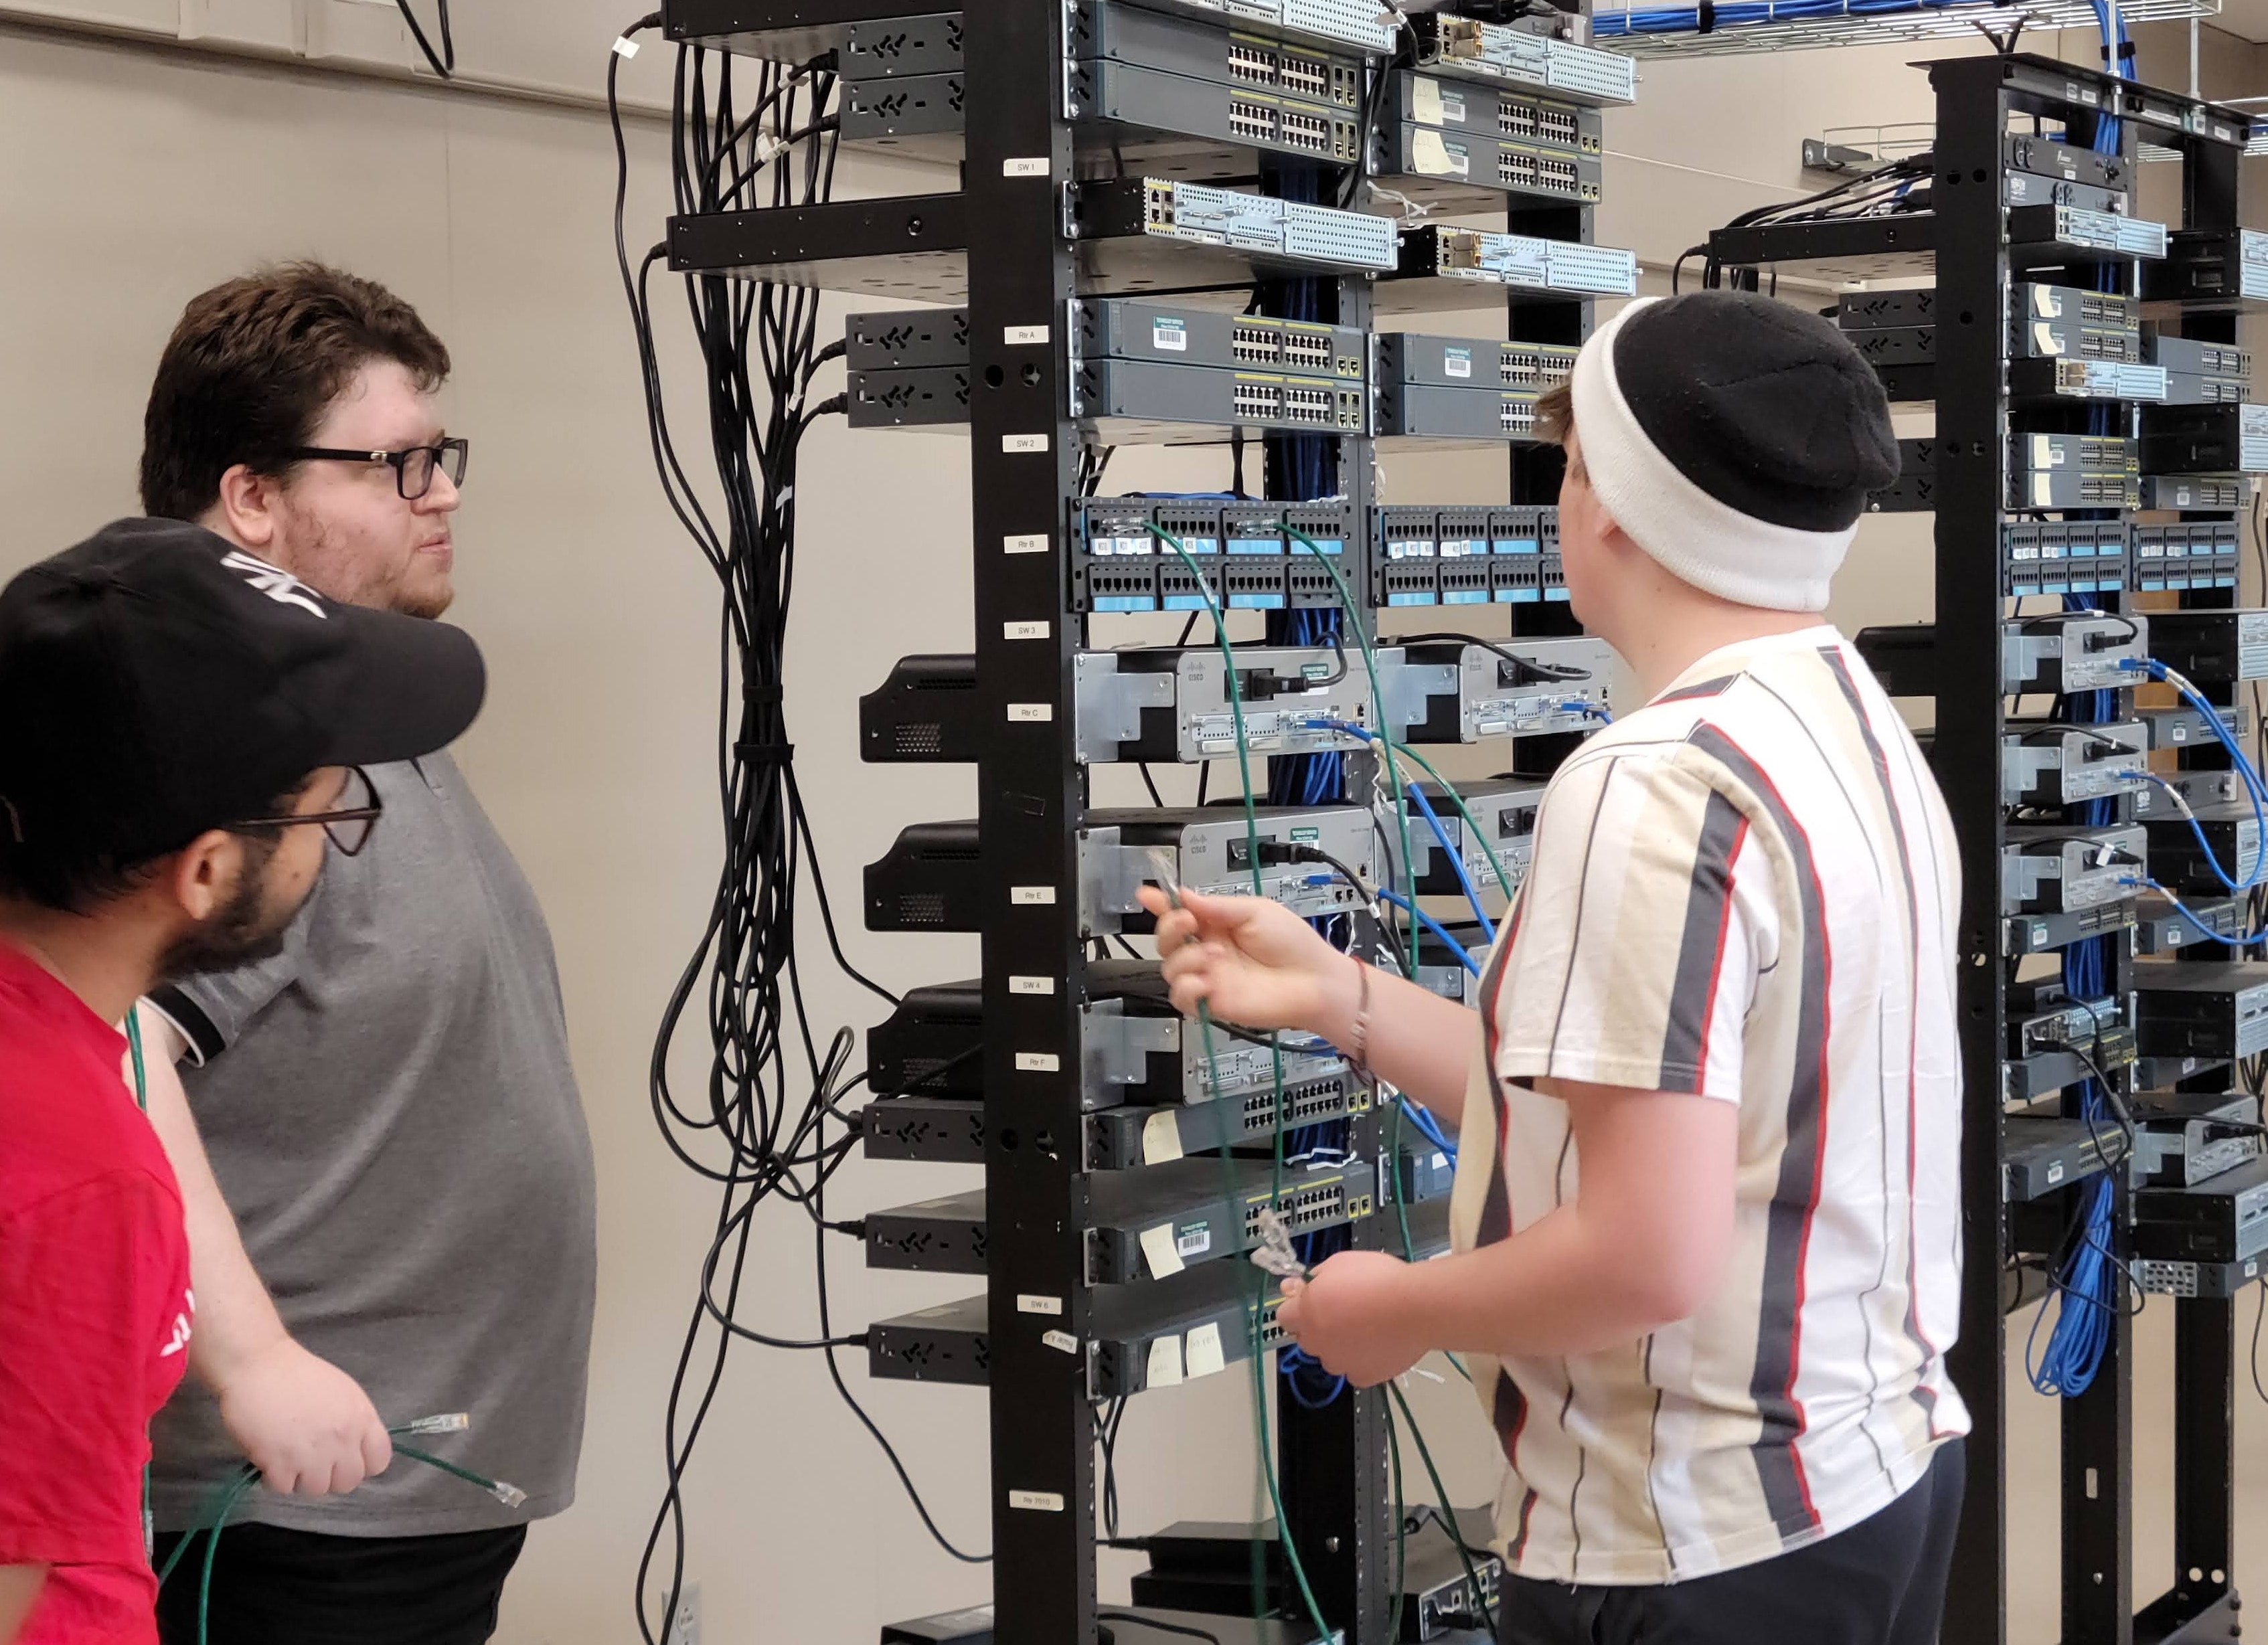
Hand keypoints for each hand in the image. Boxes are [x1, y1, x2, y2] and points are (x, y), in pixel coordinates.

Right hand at [216, 1337, 391, 1495]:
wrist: (260, 1365)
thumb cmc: (299, 1375)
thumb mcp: (343, 1393)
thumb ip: (354, 1422)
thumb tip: (352, 1450)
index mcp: (361, 1418)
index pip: (379, 1461)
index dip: (362, 1464)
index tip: (345, 1459)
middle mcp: (342, 1439)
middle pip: (348, 1482)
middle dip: (331, 1476)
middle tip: (312, 1461)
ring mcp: (312, 1454)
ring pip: (316, 1489)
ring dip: (301, 1478)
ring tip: (289, 1457)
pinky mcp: (279, 1463)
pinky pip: (284, 1488)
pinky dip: (275, 1478)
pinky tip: (270, 1458)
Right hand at [1136, 885, 1358, 1038]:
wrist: (1314, 981)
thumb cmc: (1294, 945)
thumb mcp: (1256, 911)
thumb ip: (1217, 906)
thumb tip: (1185, 896)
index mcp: (1218, 925)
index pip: (1180, 913)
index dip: (1160, 903)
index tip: (1146, 895)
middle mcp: (1209, 950)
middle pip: (1166, 940)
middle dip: (1170, 927)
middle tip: (1190, 923)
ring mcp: (1209, 977)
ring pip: (1169, 968)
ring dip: (1186, 958)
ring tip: (1215, 956)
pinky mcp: (1212, 1002)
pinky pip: (1181, 997)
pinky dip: (1188, 987)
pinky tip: (1208, 980)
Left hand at [1275, 1251, 1427, 1387]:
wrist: (1416, 1307)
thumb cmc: (1377, 1278)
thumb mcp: (1340, 1262)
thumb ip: (1313, 1278)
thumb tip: (1294, 1287)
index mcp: (1306, 1314)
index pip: (1284, 1316)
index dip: (1298, 1306)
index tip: (1314, 1297)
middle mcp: (1317, 1343)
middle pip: (1307, 1337)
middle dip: (1319, 1326)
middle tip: (1345, 1309)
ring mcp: (1341, 1364)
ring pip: (1332, 1356)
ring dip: (1340, 1345)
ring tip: (1368, 1326)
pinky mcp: (1365, 1377)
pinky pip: (1355, 1370)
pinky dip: (1363, 1359)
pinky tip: (1378, 1343)